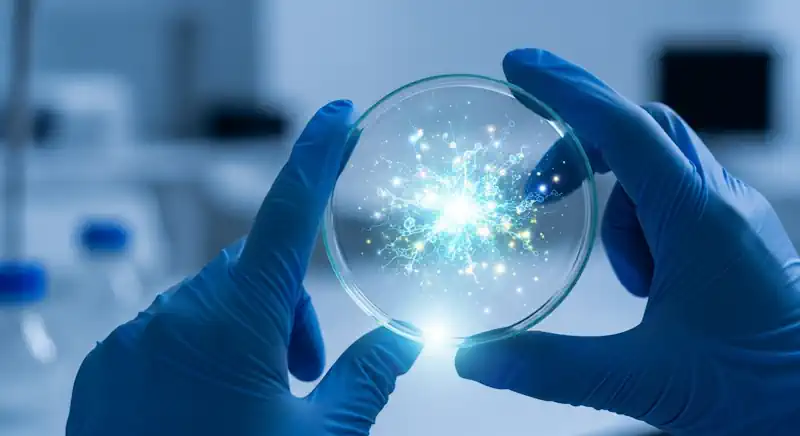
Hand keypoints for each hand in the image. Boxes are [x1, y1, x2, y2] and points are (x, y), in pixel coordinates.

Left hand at [67, 100, 420, 435]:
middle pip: (255, 270)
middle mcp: (178, 315)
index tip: (339, 114)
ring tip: (259, 397)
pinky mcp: (108, 364)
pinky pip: (168, 328)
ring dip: (247, 330)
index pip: (289, 214)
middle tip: (305, 372)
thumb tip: (410, 335)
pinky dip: (201, 348)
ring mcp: (135, 338)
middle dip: (290, 307)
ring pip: (212, 299)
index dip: (319, 157)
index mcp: (235, 324)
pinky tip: (208, 406)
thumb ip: (367, 377)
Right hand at [455, 49, 799, 434]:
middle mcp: (722, 205)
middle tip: (535, 184)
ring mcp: (734, 219)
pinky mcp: (737, 240)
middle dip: (583, 143)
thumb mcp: (645, 380)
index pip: (623, 130)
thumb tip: (476, 358)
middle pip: (643, 131)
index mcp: (699, 220)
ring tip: (628, 284)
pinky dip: (644, 229)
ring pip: (659, 173)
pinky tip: (648, 287)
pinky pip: (679, 203)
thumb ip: (553, 368)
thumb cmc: (762, 390)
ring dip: (619, 213)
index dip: (566, 93)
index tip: (520, 69)